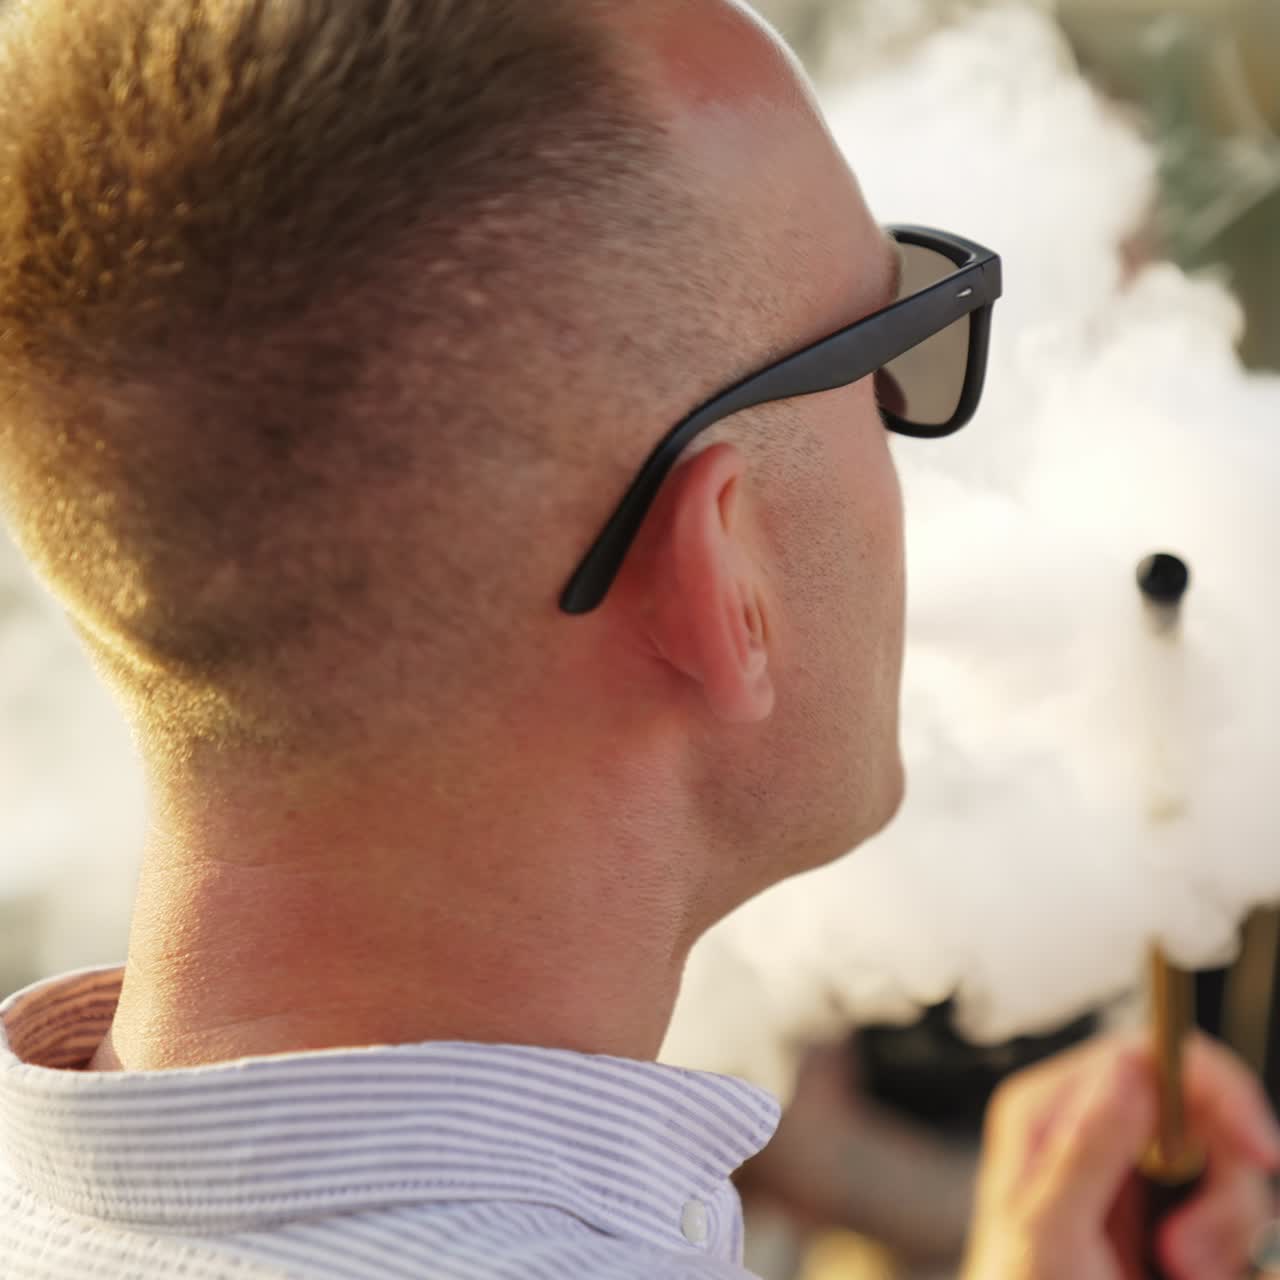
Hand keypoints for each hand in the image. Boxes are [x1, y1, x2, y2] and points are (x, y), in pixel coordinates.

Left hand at [960, 1031, 1279, 1279]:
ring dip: (1223, 1233)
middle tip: (1187, 1258)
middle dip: (1220, 1190)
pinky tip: (1188, 1275)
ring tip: (1178, 1273)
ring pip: (1226, 1168)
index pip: (1144, 1056)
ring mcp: (1130, 1169)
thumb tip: (1130, 1070)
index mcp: (1047, 1111)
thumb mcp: (1050, 1235)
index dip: (1214, 1087)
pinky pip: (1231, 1213)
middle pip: (1201, 1112)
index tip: (1258, 1151)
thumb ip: (1085, 1151)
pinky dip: (1229, 1252)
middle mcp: (1090, 1127)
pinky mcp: (1163, 1210)